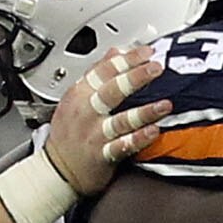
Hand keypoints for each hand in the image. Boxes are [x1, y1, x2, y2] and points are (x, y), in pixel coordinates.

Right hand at [39, 43, 172, 196]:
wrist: (57, 170)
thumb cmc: (69, 133)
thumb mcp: (76, 98)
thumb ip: (97, 74)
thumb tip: (116, 52)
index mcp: (79, 94)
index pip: (103, 71)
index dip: (126, 60)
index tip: (147, 52)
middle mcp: (85, 113)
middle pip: (111, 90)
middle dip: (135, 77)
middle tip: (156, 68)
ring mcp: (93, 134)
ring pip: (121, 120)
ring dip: (145, 111)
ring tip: (165, 104)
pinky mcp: (101, 155)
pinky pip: (122, 146)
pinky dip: (138, 139)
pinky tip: (153, 132)